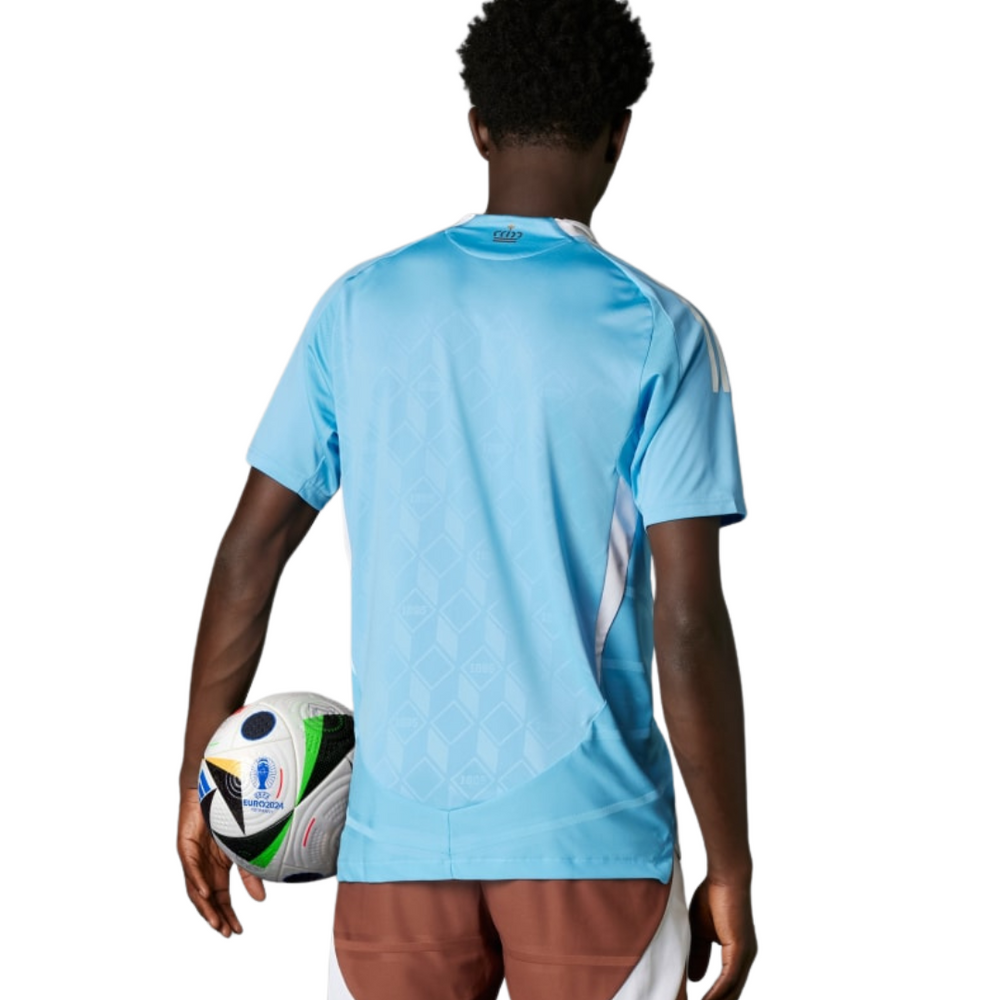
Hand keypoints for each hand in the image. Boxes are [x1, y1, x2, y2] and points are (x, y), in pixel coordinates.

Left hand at [177, 787, 265, 935]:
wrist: (217, 783)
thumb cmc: (232, 813)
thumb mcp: (245, 847)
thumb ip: (250, 873)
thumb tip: (259, 900)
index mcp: (219, 867)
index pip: (221, 897)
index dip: (228, 914)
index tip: (237, 931)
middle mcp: (204, 866)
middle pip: (208, 898)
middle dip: (217, 917)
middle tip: (227, 932)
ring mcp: (194, 857)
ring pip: (196, 889)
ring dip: (205, 907)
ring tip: (215, 922)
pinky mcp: (186, 846)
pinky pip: (190, 868)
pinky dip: (198, 882)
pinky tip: (206, 894)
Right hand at [687, 875, 756, 999]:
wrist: (725, 876)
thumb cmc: (713, 896)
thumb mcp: (700, 930)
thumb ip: (699, 955)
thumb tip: (695, 979)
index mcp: (738, 954)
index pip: (728, 987)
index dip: (714, 999)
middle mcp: (745, 958)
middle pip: (732, 994)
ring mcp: (745, 955)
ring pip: (731, 991)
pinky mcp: (740, 950)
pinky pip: (729, 980)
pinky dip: (716, 994)